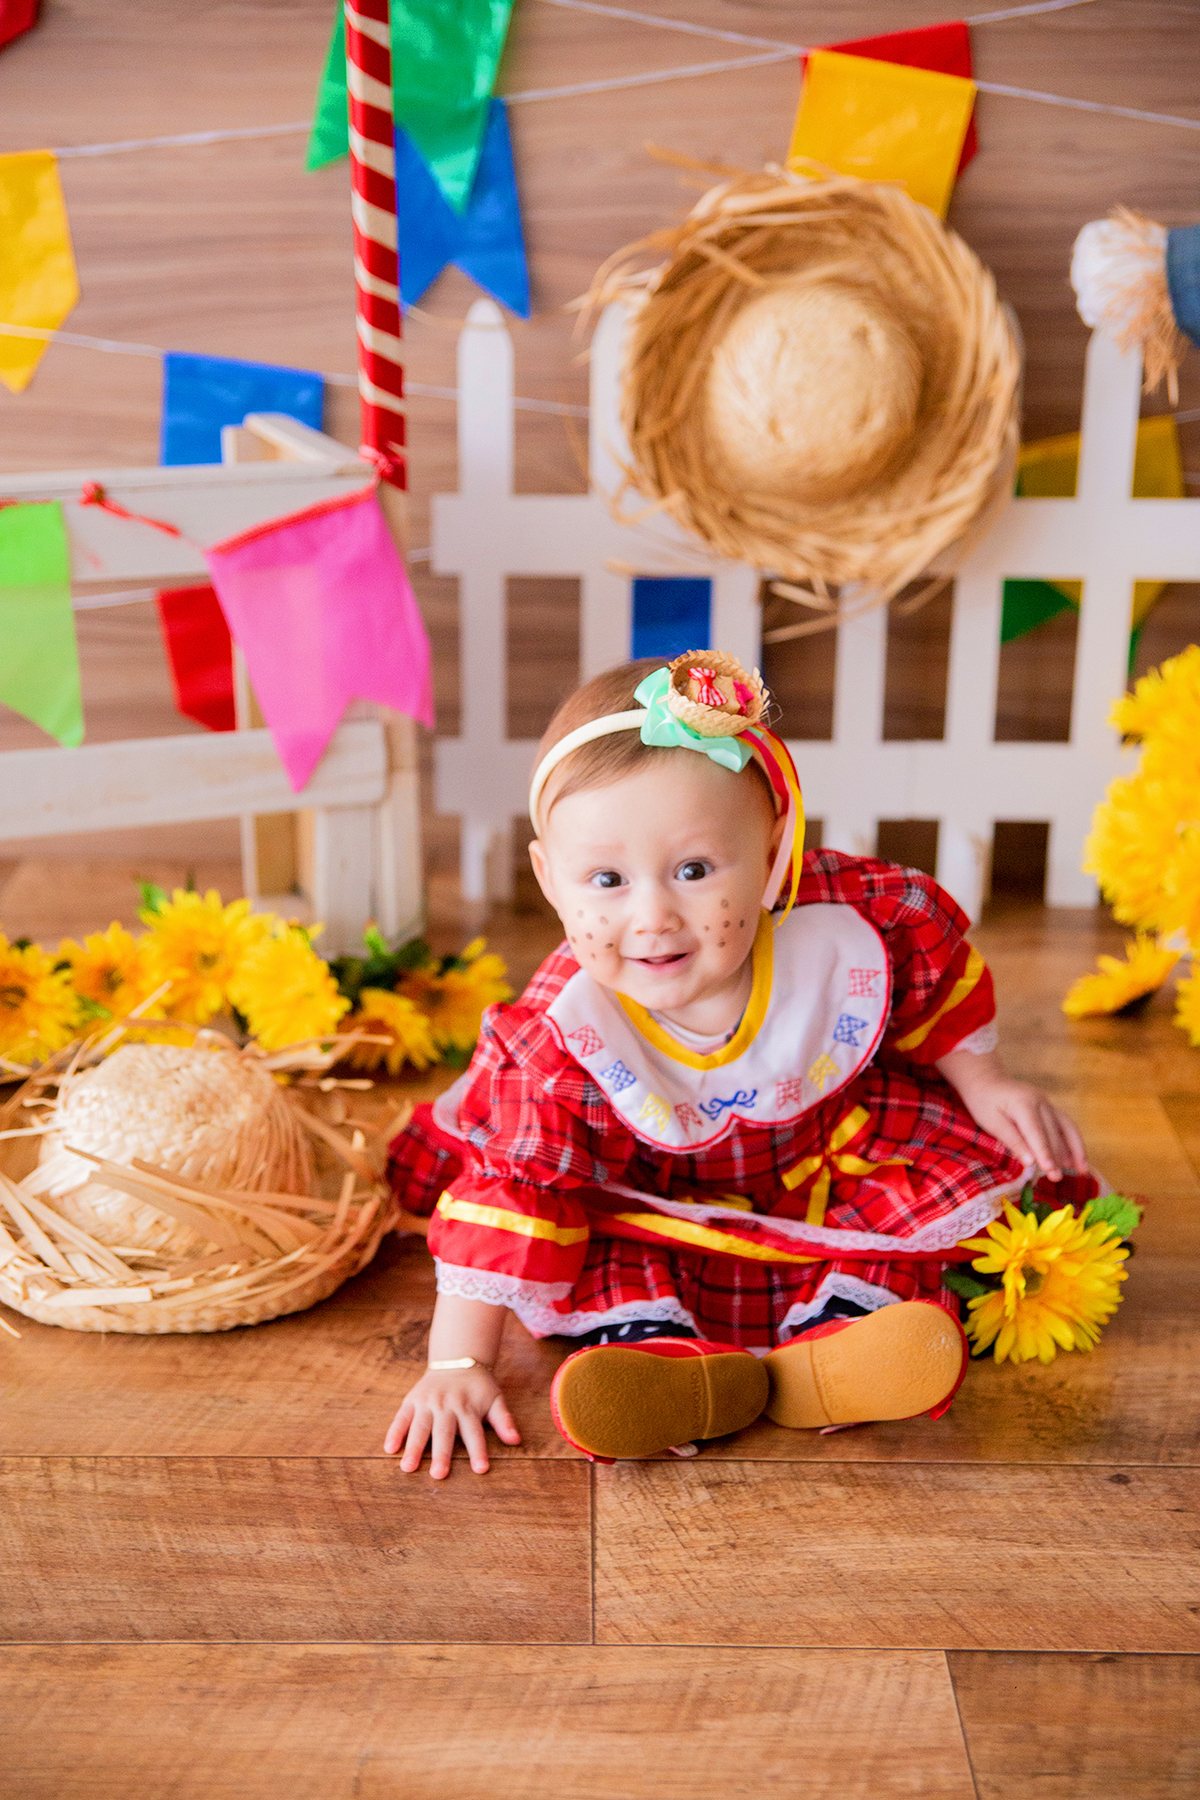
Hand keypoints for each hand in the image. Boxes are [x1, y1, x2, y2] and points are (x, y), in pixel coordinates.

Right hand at [384, 1365, 520, 1477]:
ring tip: (408, 1467)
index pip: (474, 1433)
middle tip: (438, 1475)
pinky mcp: (412, 1400)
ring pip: (420, 1427)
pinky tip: (390, 1448)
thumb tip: (516, 1440)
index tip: (481, 1469)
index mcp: (468, 1408)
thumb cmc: (478, 1387)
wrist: (456, 1360)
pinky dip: (395, 1432)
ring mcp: (427, 1403)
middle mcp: (447, 1406)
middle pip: (444, 1432)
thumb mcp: (495, 1399)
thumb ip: (503, 1420)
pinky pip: (402, 1417)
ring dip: (414, 1447)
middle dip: (441, 1454)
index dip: (478, 1451)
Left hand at [954, 1073, 1086, 1180]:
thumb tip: (1030, 1162)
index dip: (1044, 1152)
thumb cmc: (984, 1102)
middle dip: (1056, 1157)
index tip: (1050, 1170)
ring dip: (1074, 1149)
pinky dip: (1072, 1141)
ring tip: (1081, 1170)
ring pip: (1066, 1128)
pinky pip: (1065, 1125)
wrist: (986, 1080)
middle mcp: (1040, 1101)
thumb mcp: (991, 1122)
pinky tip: (1075, 1158)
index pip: (1036, 1132)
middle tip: (1057, 1178)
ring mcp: (1047, 1103)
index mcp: (1023, 1103)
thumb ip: (1012, 1140)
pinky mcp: (1049, 1108)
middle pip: (1052, 1132)